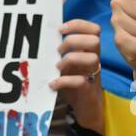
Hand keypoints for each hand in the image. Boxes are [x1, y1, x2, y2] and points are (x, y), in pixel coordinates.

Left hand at [50, 20, 103, 134]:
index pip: (93, 29)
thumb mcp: (67, 66)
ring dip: (70, 60)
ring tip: (57, 67)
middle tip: (59, 50)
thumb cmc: (74, 85)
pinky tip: (53, 84)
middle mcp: (94, 60)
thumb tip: (40, 41)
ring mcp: (93, 75)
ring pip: (92, 58)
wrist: (87, 110)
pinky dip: (63, 81)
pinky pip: (81, 81)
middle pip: (94, 40)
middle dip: (74, 41)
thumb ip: (60, 54)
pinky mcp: (89, 90)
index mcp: (89, 52)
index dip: (78, 25)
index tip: (60, 29)